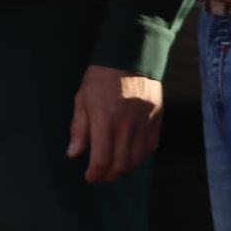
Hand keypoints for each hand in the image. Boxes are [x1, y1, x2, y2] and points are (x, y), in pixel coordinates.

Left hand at [68, 65, 163, 182]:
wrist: (130, 54)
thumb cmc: (101, 77)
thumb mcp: (82, 100)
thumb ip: (79, 129)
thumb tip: (74, 154)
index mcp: (105, 121)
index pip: (102, 160)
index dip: (95, 174)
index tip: (90, 176)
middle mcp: (126, 124)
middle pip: (121, 165)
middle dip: (109, 175)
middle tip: (101, 174)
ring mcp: (144, 121)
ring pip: (138, 159)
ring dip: (125, 167)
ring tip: (116, 165)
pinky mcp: (156, 117)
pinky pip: (151, 145)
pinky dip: (141, 153)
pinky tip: (131, 150)